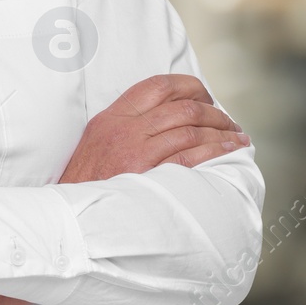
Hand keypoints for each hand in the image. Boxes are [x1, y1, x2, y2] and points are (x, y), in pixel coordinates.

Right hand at [58, 74, 247, 184]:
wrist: (67, 220)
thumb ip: (127, 127)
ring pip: (190, 128)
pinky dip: (214, 152)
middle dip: (214, 111)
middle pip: (182, 106)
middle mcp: (124, 128)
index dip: (190, 86)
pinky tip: (228, 153)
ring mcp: (133, 150)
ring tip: (237, 139)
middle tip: (229, 122)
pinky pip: (189, 157)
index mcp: (113, 116)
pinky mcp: (144, 175)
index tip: (207, 97)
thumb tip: (167, 119)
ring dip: (221, 131)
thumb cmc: (85, 186)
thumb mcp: (97, 143)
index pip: (158, 85)